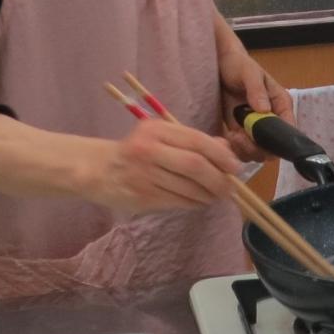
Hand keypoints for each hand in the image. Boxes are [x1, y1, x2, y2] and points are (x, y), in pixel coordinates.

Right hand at [79, 118, 244, 212]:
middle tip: (230, 188)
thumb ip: (193, 141)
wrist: (98, 169)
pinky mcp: (142, 196)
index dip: (222, 156)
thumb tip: (227, 150)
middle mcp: (148, 150)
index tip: (235, 167)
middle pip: (195, 166)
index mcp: (156, 130)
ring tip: (216, 195)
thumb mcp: (162, 137)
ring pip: (188, 188)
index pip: (197, 141)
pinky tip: (199, 201)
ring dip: (208, 194)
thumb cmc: (137, 150)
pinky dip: (194, 203)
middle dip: (218, 179)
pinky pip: (177, 202)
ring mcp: (143, 175)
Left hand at [217, 42, 292, 159]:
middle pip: (273, 146)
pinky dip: (235, 149)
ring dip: (245, 149)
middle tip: (239, 137)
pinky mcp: (240, 132)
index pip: (289, 129)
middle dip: (257, 147)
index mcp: (280, 104)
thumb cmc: (238, 64)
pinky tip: (227, 137)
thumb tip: (264, 110)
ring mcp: (255, 128)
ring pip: (258, 152)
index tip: (258, 138)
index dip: (278, 139)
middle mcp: (272, 119)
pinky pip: (243, 150)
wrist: (219, 64)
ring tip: (232, 136)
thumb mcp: (249, 73)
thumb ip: (257, 90)